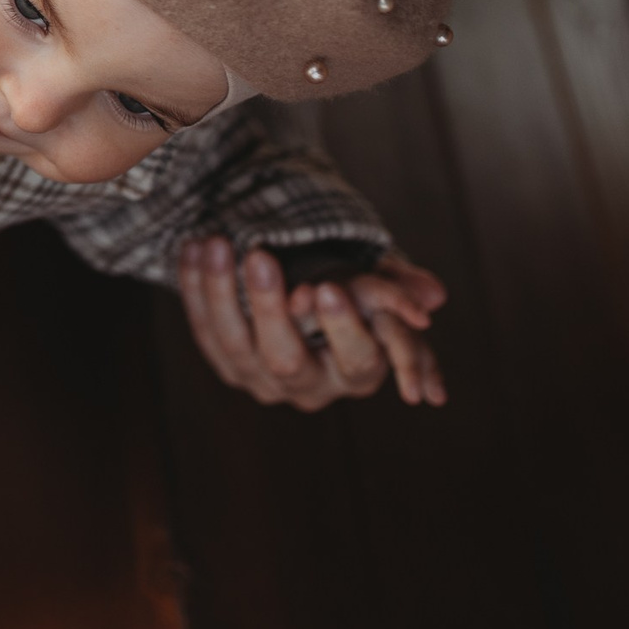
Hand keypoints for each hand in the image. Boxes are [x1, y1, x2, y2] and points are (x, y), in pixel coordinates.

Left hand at [175, 236, 448, 409]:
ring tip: (217, 242)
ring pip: (234, 342)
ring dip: (220, 289)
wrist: (300, 300)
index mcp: (358, 372)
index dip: (340, 326)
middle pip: (285, 357)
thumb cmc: (348, 292)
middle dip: (269, 306)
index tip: (325, 286)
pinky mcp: (226, 364)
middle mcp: (309, 386)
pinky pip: (203, 328)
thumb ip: (397, 285)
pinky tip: (194, 248)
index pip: (356, 359)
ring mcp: (262, 380)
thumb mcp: (372, 284)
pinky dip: (196, 287)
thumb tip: (434, 295)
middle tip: (260, 255)